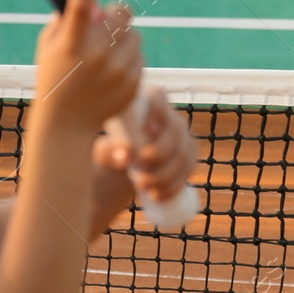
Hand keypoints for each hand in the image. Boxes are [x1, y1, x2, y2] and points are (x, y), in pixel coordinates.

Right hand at [32, 0, 140, 135]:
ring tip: (104, 58)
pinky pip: (139, 55)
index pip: (81, 5)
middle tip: (105, 23)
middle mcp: (96, 55)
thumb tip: (90, 2)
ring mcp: (117, 70)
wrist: (66, 124)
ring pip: (133, 34)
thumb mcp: (49, 47)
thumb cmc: (54, 78)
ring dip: (122, 39)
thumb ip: (66, 21)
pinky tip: (111, 75)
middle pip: (121, 12)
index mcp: (71, 43)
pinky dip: (128, 59)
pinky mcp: (133, 81)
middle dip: (115, 13)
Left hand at [92, 88, 197, 202]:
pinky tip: (159, 195)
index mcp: (145, 104)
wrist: (119, 175)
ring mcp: (181, 136)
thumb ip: (109, 152)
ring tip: (144, 188)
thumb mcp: (104, 154)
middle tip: (140, 172)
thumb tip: (124, 155)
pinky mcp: (187, 156)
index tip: (146, 133)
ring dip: (166, 174)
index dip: (157, 111)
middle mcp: (167, 116)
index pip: (157, 97)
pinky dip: (175, 184)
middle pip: (175, 130)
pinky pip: (189, 168)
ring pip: (184, 153)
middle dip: (160, 154)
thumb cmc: (110, 155)